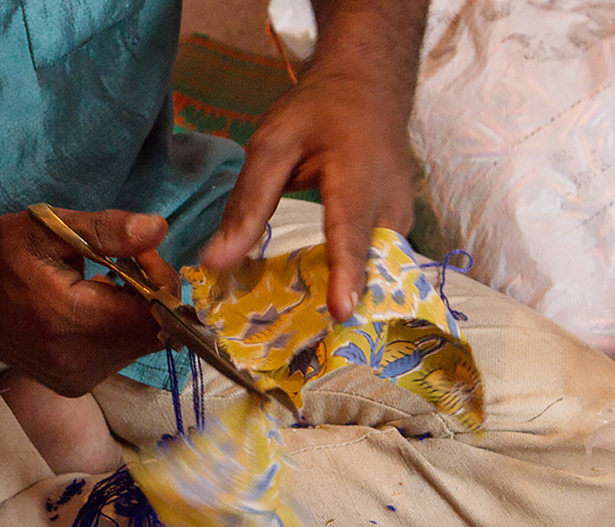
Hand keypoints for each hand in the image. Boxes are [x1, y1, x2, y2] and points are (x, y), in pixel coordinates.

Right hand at [0, 207, 178, 395]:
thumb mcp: (48, 228)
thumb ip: (107, 231)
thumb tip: (158, 229)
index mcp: (73, 323)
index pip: (156, 319)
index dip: (161, 283)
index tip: (140, 252)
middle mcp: (80, 364)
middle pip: (152, 334)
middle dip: (150, 294)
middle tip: (122, 261)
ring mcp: (77, 381)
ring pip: (138, 345)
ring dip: (134, 310)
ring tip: (101, 281)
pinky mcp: (75, 386)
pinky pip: (118, 354)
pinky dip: (117, 327)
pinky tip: (90, 304)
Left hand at [200, 70, 414, 321]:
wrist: (370, 86)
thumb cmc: (318, 111)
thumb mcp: (271, 144)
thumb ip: (247, 205)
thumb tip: (213, 264)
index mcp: (357, 179)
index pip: (351, 235)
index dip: (346, 277)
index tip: (341, 313)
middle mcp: (389, 207)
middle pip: (368, 268)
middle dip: (340, 307)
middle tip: (305, 353)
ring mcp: (400, 222)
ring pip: (375, 273)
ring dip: (344, 301)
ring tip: (308, 340)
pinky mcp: (397, 231)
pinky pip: (376, 266)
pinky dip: (349, 286)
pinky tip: (318, 306)